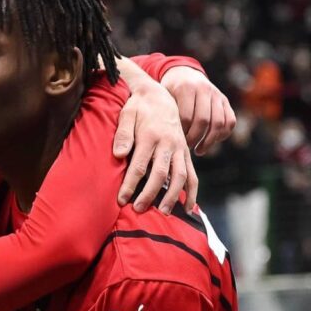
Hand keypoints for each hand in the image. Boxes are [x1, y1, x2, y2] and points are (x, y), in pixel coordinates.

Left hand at [113, 78, 194, 213]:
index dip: (130, 184)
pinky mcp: (186, 153)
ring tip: (164, 213)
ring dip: (173, 196)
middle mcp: (168, 143)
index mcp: (151, 135)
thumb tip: (118, 154)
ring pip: (180, 176)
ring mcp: (180, 149)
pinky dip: (192, 192)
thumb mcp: (127, 114)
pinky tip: (188, 208)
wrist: (160, 97)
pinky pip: (192, 175)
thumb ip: (123, 134)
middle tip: (138, 210)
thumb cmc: (138, 108)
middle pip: (160, 173)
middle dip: (149, 194)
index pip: (140, 165)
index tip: (121, 200)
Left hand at [160, 66, 236, 154]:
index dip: (182, 133)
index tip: (176, 141)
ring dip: (210, 141)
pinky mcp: (225, 100)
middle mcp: (204, 89)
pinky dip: (222, 135)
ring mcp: (216, 94)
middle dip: (195, 138)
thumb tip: (163, 140)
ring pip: (219, 122)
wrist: (184, 74)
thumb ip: (164, 113)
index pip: (186, 117)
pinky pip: (230, 121)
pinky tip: (210, 142)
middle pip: (203, 120)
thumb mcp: (163, 97)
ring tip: (199, 150)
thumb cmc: (169, 91)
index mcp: (185, 88)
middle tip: (187, 147)